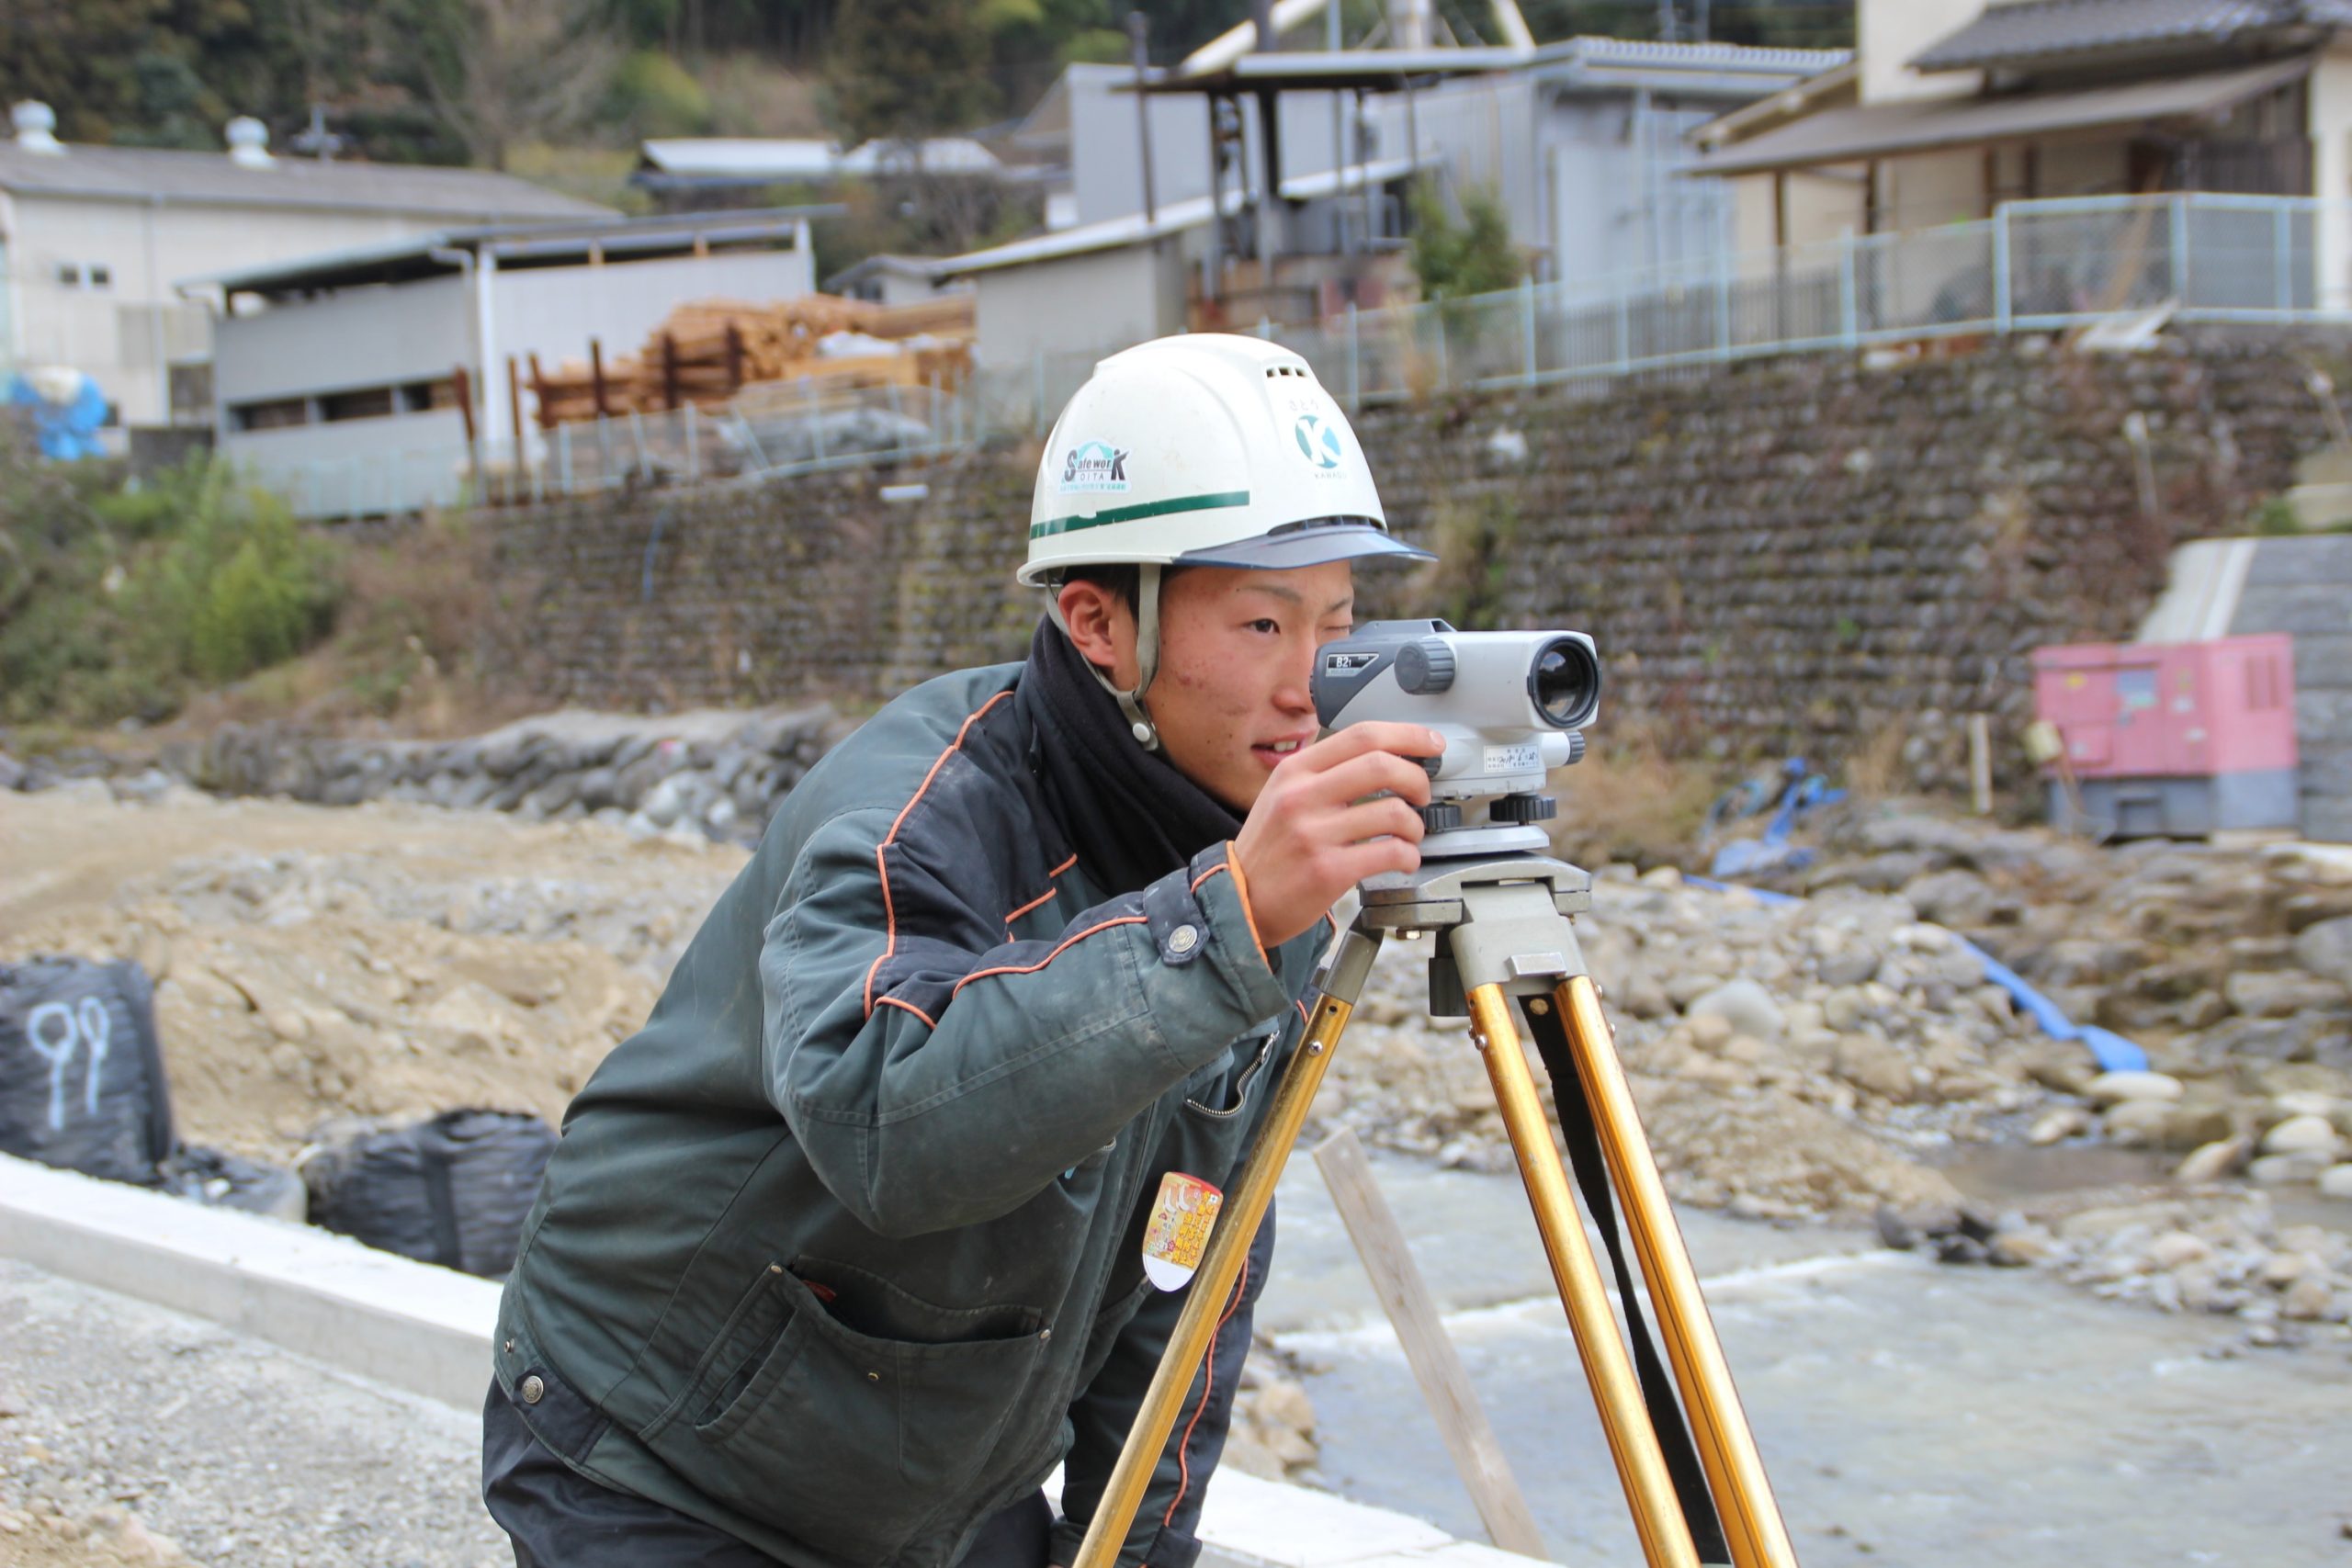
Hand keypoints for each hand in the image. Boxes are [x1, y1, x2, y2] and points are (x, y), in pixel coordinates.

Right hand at [1230, 723, 1440, 948]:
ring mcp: (1313, 833)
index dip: (1407, 735)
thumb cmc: (1269, 851)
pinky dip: (1409, 856)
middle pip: (1381, 765)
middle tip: (1421, 793)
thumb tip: (1384, 760)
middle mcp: (1302, 796)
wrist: (1241, 901)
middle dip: (1417, 778)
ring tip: (1410, 836)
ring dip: (1415, 825)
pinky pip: (1389, 852)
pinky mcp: (1327, 870)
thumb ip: (1324, 775)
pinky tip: (1403, 860)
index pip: (1361, 735)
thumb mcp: (1282, 796)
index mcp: (1295, 771)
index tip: (1430, 743)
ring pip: (1392, 812)